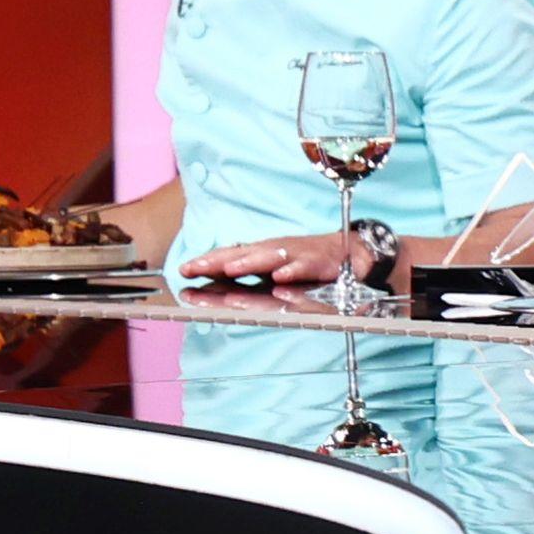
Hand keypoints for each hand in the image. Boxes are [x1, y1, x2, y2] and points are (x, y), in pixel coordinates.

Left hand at [181, 231, 365, 287]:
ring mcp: (296, 255)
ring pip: (269, 258)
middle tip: (194, 268)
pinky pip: (304, 268)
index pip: (229, 256)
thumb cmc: (308, 260)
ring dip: (248, 263)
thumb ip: (249, 274)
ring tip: (229, 269)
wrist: (351, 252)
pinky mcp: (319, 263)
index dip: (207, 262)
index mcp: (262, 253)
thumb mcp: (274, 266)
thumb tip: (216, 283)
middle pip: (242, 255)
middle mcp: (275, 251)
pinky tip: (280, 278)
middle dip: (217, 261)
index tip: (183, 270)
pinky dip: (293, 272)